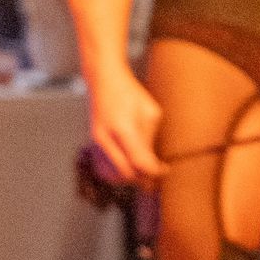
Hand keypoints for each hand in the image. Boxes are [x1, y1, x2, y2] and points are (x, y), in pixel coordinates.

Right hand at [86, 63, 163, 184]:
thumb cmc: (129, 93)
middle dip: (144, 179)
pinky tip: (129, 168)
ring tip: (144, 173)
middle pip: (126, 173)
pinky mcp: (93, 144)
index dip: (155, 171)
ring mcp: (97, 142)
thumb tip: (152, 161)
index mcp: (123, 129)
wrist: (104, 81)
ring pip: (113, 175)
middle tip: (157, 176)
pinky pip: (104, 169)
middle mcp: (106, 138)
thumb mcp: (149, 112)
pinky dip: (117, 173)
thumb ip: (149, 139)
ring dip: (130, 178)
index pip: (140, 162)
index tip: (165, 169)